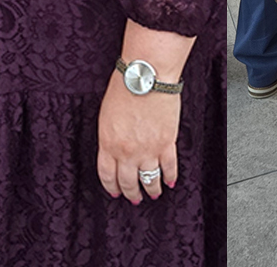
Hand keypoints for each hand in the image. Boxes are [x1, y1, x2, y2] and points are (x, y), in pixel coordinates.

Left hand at [97, 74, 180, 203]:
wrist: (147, 77)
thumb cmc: (125, 88)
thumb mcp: (106, 116)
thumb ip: (110, 136)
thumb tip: (114, 147)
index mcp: (108, 144)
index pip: (107, 175)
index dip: (112, 187)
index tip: (115, 192)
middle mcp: (127, 152)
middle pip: (128, 182)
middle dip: (131, 193)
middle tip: (134, 199)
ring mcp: (148, 150)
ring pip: (149, 179)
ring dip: (151, 189)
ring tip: (153, 194)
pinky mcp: (167, 143)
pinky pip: (169, 167)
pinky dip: (170, 176)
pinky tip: (170, 181)